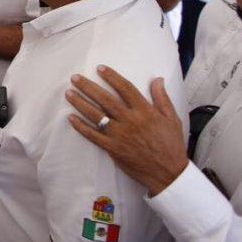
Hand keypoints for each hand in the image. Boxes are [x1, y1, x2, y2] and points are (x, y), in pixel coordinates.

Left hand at [65, 66, 188, 196]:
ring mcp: (120, 135)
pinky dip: (81, 127)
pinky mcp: (113, 148)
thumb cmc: (172, 145)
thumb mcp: (172, 119)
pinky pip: (93, 136)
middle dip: (88, 87)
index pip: (125, 88)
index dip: (111, 77)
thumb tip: (157, 79)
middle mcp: (130, 121)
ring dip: (80, 103)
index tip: (100, 68)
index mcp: (145, 111)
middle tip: (75, 78)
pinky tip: (71, 118)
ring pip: (96, 115)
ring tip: (69, 93)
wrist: (169, 173)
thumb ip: (162, 98)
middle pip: (105, 99)